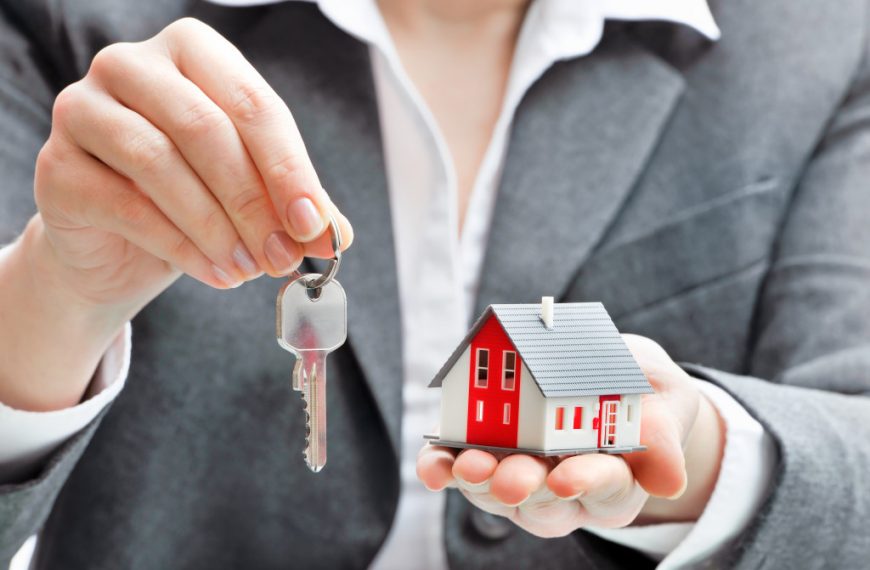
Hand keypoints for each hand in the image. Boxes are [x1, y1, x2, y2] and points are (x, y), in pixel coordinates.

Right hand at [0, 18, 351, 409]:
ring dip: (218, 227)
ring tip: (251, 270)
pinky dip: (182, 247)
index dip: (288, 168)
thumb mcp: (251, 193)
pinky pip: (127, 206)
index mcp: (191, 52)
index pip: (252, 104)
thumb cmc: (192, 199)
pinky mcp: (57, 167)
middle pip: (205, 129)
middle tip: (284, 256)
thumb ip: (293, 205)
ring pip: (161, 163)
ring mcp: (83, 110)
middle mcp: (131, 66)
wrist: (117, 243)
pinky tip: (217, 273)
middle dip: (253, 202)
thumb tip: (337, 234)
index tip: (314, 223)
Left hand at [416, 334, 724, 536]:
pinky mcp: (491, 461)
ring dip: (479, 482)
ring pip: (501, 495)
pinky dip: (444, 468)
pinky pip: (463, 473)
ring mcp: (527, 479)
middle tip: (509, 478)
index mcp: (621, 480)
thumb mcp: (665, 399)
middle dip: (525, 486)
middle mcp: (569, 490)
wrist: (611, 378)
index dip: (588, 484)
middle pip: (547, 500)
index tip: (567, 477)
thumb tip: (669, 481)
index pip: (608, 490)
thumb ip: (662, 433)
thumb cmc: (642, 391)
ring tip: (463, 464)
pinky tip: (433, 463)